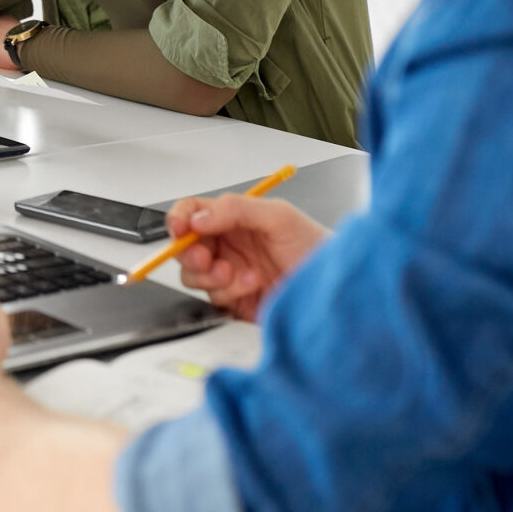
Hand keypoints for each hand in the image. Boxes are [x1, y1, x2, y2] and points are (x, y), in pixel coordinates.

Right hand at [165, 193, 330, 321]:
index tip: (181, 230)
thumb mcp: (278, 217)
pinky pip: (212, 298)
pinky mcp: (234, 300)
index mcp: (232, 219)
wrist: (332, 289)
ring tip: (239, 274)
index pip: (192, 213)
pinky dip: (229, 292)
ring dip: (212, 275)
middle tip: (207, 258)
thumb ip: (236, 210)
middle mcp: (227, 245)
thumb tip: (198, 218)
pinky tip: (253, 285)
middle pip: (185, 247)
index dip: (180, 219)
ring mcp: (228, 274)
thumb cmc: (314, 247)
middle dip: (191, 254)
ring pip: (193, 275)